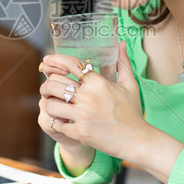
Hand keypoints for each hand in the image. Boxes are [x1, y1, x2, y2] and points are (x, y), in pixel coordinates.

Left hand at [38, 41, 143, 159]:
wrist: (136, 139)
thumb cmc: (132, 112)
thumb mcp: (130, 84)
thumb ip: (123, 63)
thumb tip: (122, 43)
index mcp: (98, 82)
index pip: (70, 64)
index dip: (55, 60)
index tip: (46, 62)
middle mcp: (88, 96)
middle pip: (54, 83)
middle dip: (46, 86)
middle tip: (47, 90)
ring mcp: (82, 115)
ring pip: (50, 104)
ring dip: (50, 105)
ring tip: (55, 106)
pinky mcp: (79, 132)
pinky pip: (57, 124)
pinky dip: (57, 123)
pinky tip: (63, 122)